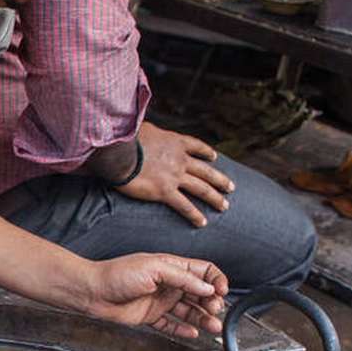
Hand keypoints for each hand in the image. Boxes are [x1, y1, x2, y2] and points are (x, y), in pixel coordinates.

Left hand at [84, 254, 227, 338]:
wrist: (91, 293)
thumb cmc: (117, 275)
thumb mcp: (154, 269)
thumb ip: (183, 278)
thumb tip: (207, 287)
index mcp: (172, 267)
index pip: (204, 271)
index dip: (216, 280)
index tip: (221, 291)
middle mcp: (168, 284)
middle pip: (200, 293)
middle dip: (212, 302)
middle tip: (215, 310)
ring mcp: (159, 301)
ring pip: (188, 311)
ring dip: (202, 318)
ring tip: (213, 327)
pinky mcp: (149, 316)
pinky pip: (171, 325)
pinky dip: (183, 330)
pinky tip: (193, 334)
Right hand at [116, 122, 234, 227]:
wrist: (120, 153)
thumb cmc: (125, 138)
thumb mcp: (142, 128)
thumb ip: (149, 133)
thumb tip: (143, 132)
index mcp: (174, 142)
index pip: (196, 147)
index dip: (206, 153)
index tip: (214, 158)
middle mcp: (180, 159)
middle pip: (205, 171)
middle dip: (220, 180)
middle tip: (231, 188)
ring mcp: (175, 176)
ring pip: (201, 188)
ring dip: (215, 198)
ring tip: (224, 206)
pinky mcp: (165, 192)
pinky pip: (184, 205)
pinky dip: (194, 215)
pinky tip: (202, 222)